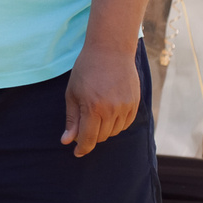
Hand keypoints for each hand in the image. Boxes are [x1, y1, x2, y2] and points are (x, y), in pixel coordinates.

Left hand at [61, 43, 139, 157]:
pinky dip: (117, 124)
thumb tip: (67, 141)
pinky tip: (109, 113)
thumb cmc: (86, 70)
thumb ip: (72, 119)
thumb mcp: (72, 93)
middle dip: (91, 136)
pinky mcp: (135, 103)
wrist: (110, 50)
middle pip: (102, 137)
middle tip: (84, 127)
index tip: (77, 153)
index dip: (82, 148)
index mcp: (93, 108)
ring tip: (97, 115)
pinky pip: (126, 123)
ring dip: (104, 130)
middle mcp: (112, 110)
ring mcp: (126, 107)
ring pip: (114, 132)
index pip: (89, 139)